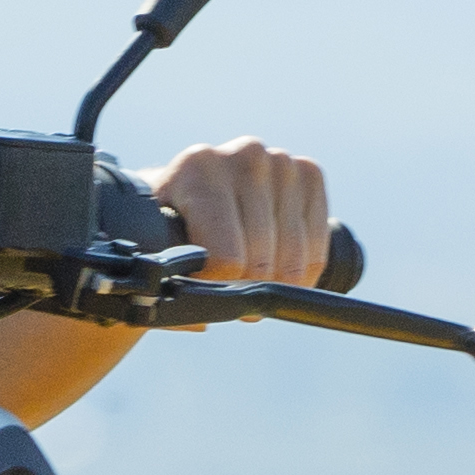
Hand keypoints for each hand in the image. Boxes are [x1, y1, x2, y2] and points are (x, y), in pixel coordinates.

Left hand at [151, 139, 332, 292]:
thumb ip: (168, 280)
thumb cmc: (167, 226)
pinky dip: (304, 272)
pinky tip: (280, 269)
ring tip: (251, 279)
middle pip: (261, 260)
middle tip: (230, 290)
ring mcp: (281, 162)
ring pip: (293, 258)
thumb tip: (199, 319)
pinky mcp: (308, 174)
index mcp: (199, 167)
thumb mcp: (155, 247)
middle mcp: (245, 155)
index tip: (202, 285)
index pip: (227, 257)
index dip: (215, 286)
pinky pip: (318, 246)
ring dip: (275, 283)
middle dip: (246, 288)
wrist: (188, 192)